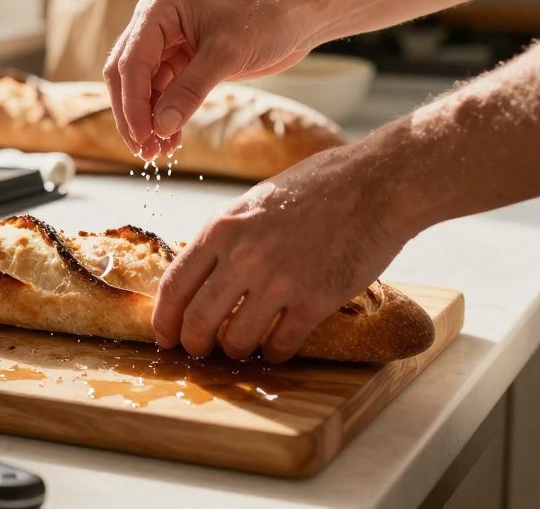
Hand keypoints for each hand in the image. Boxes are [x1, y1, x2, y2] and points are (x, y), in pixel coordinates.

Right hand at [103, 0, 318, 159]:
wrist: (298, 15)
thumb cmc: (267, 18)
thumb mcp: (227, 55)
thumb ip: (190, 90)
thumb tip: (160, 127)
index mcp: (160, 7)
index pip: (131, 61)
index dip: (133, 103)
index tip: (142, 136)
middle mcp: (156, 21)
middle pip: (127, 74)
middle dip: (134, 114)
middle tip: (144, 150)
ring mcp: (168, 40)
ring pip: (143, 86)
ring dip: (149, 119)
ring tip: (159, 152)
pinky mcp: (183, 58)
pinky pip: (164, 91)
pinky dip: (165, 115)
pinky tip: (172, 139)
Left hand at [152, 142, 415, 361]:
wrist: (375, 185)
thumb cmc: (315, 189)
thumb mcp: (252, 204)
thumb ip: (225, 239)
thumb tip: (201, 277)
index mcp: (221, 228)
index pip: (174, 286)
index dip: (164, 320)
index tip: (164, 336)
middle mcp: (243, 256)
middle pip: (198, 321)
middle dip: (193, 345)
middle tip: (198, 352)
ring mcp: (279, 280)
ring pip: (236, 341)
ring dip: (236, 352)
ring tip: (242, 347)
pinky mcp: (315, 301)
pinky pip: (280, 346)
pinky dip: (274, 354)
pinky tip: (277, 348)